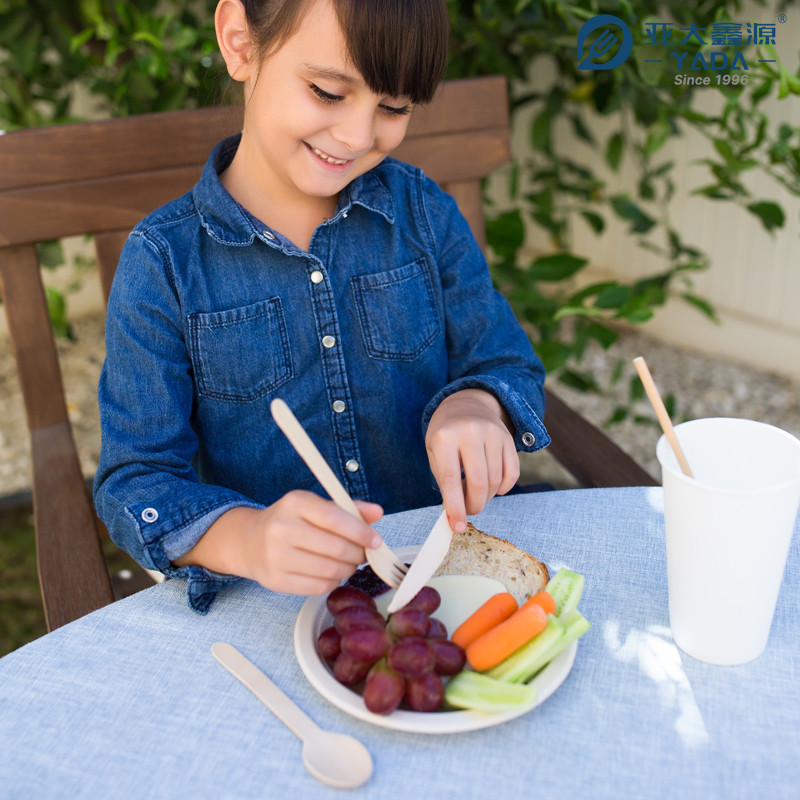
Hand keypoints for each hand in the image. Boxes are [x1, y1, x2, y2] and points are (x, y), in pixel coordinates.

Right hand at [175, 491, 383, 595]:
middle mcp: (282, 528)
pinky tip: (331, 572)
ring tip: (347, 562)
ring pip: (330, 570)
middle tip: (363, 554)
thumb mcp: (316, 506)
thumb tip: (378, 512)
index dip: (361, 532)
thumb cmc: (291, 521)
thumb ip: (348, 508)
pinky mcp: (276, 580)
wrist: (250, 541)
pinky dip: (333, 581)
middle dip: (358, 554)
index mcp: (295, 502)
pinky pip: (320, 587)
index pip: (336, 519)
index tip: (376, 541)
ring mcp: (277, 556)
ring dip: (348, 569)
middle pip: (336, 548)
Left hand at [425, 389, 518, 532]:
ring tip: (475, 495)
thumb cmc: (445, 434)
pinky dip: (503, 488)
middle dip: (474, 505)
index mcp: (445, 437)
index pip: (450, 479)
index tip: (457, 527)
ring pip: (495, 480)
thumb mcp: (434, 452)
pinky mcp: (508, 438)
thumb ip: (444, 481)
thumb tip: (455, 515)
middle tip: (467, 511)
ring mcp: (493, 434)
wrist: (466, 404)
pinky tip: (492, 487)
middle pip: (478, 482)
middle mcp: (471, 433)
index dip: (455, 507)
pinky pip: (512, 473)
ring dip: (486, 497)